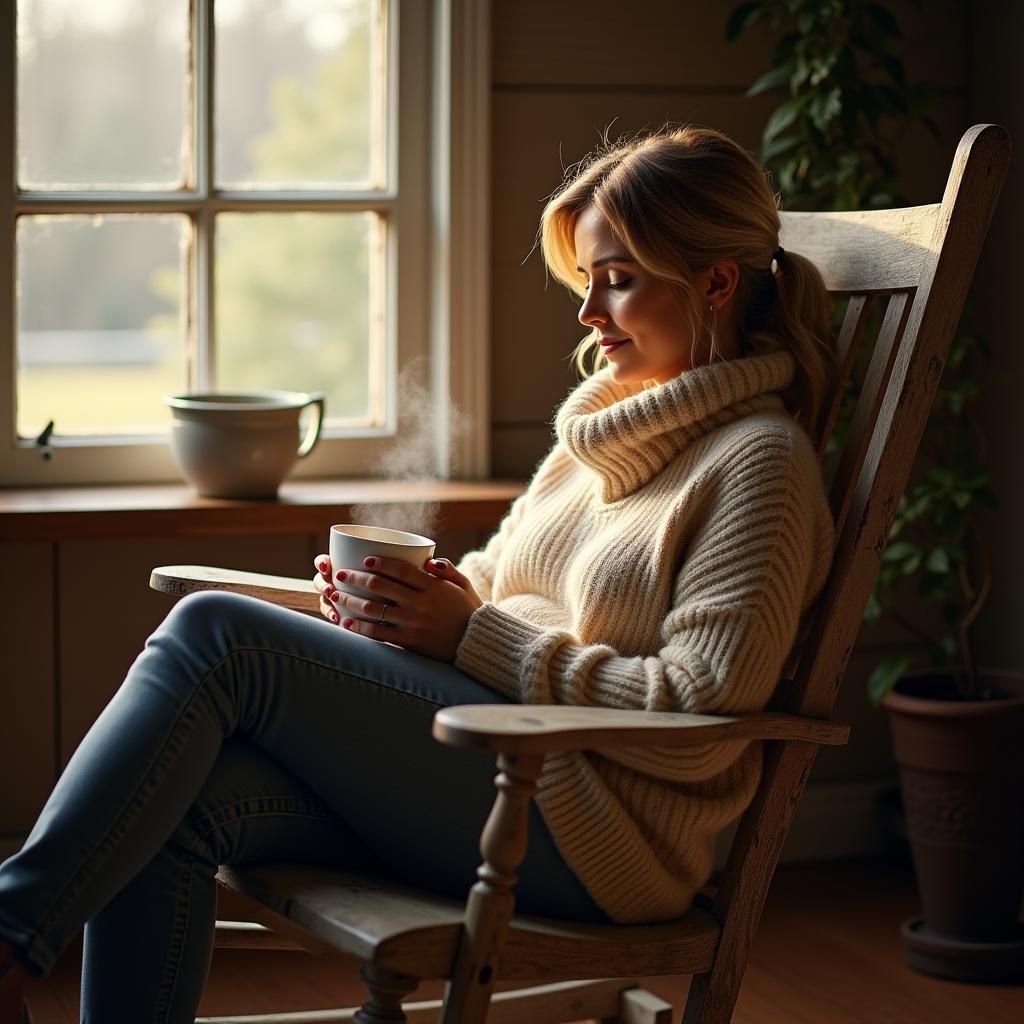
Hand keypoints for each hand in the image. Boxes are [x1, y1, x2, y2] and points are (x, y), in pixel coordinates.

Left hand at [312, 554, 482, 661]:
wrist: (476, 643)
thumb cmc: (469, 610)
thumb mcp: (463, 584)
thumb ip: (447, 569)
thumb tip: (428, 561)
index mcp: (433, 586)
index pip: (400, 569)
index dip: (380, 563)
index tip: (366, 560)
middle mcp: (420, 603)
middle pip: (380, 586)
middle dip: (356, 578)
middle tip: (341, 574)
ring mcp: (413, 623)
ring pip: (374, 609)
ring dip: (350, 601)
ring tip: (335, 595)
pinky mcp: (409, 642)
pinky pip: (379, 633)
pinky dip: (360, 627)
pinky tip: (346, 622)